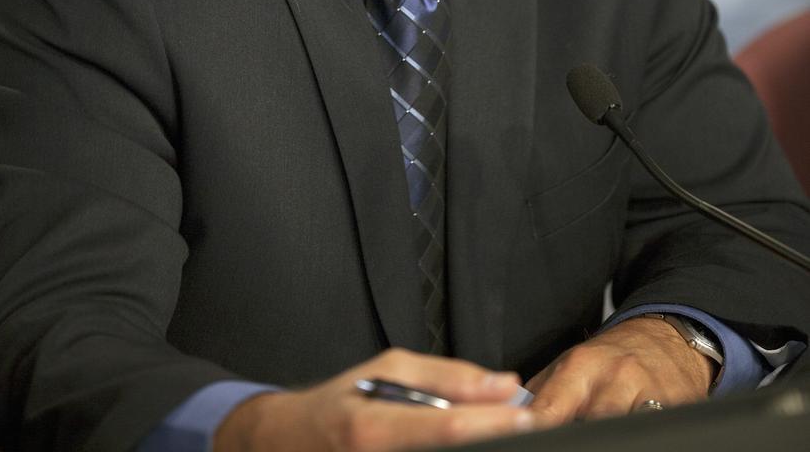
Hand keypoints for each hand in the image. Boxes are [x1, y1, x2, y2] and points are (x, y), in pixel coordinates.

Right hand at [213, 347, 534, 450]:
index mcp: (373, 429)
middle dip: (492, 442)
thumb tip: (505, 383)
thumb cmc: (338, 404)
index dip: (491, 424)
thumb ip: (447, 376)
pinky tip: (466, 445)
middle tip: (525, 430)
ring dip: (479, 451)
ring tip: (496, 434)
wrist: (286, 445)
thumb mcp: (386, 370)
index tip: (527, 416)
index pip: (445, 428)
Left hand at [527, 316, 713, 424]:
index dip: (535, 428)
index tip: (524, 437)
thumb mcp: (572, 364)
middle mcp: (612, 378)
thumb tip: (511, 416)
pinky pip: (648, 429)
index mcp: (579, 367)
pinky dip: (633, 435)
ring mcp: (646, 394)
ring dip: (604, 435)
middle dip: (575, 436)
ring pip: (618, 430)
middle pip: (588, 425)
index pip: (549, 409)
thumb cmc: (612, 358)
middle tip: (566, 437)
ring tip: (595, 436)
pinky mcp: (674, 408)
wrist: (665, 339)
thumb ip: (543, 393)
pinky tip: (624, 434)